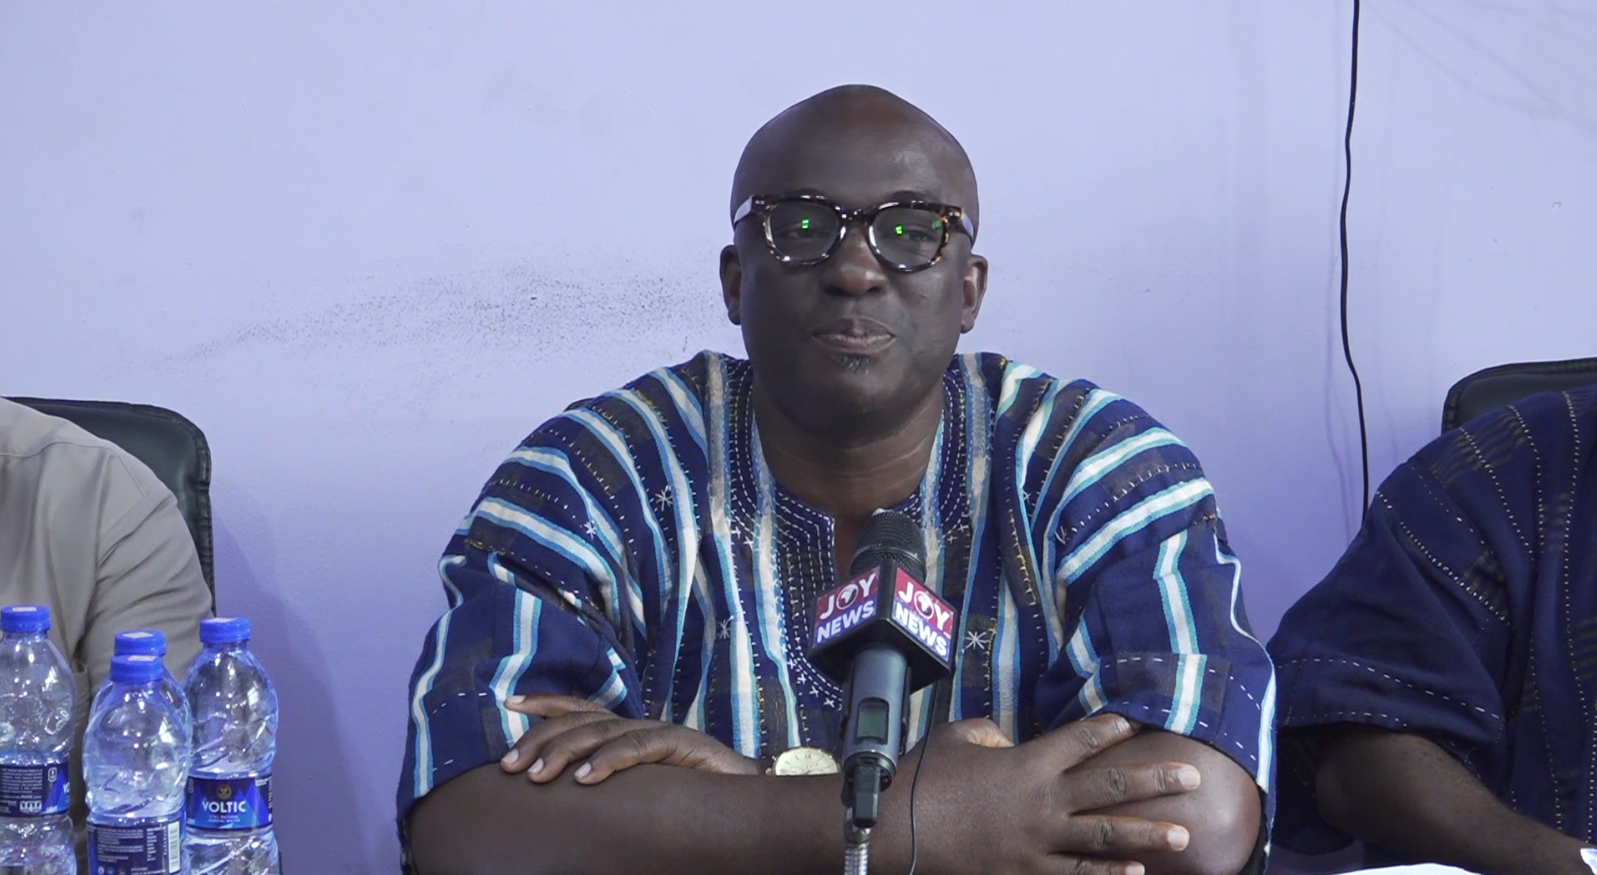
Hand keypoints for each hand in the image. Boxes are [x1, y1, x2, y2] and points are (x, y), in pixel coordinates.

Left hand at [498, 694, 759, 784]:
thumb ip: (609, 782)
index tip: (508, 701)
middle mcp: (639, 726)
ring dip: (566, 751)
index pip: (579, 709)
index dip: (545, 704)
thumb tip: (565, 791)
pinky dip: (611, 760)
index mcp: (625, 733)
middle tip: (510, 766)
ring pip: (603, 730)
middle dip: (541, 739)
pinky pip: (641, 747)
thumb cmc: (692, 797)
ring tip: (538, 776)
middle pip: (580, 720)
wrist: (749, 795)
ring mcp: (660, 733)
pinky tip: (586, 778)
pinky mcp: (683, 745)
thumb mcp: (637, 789)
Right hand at [895, 714, 1200, 874]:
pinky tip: (1136, 873)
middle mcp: (1042, 802)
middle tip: (1193, 776)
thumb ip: (988, 733)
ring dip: (1147, 835)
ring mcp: (1038, 843)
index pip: (1080, 740)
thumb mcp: (955, 739)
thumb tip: (1007, 740)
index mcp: (1025, 763)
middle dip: (1156, 781)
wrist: (898, 835)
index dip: (1110, 729)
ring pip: (1105, 838)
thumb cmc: (923, 782)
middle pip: (1110, 787)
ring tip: (1183, 835)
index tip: (1134, 725)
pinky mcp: (1026, 873)